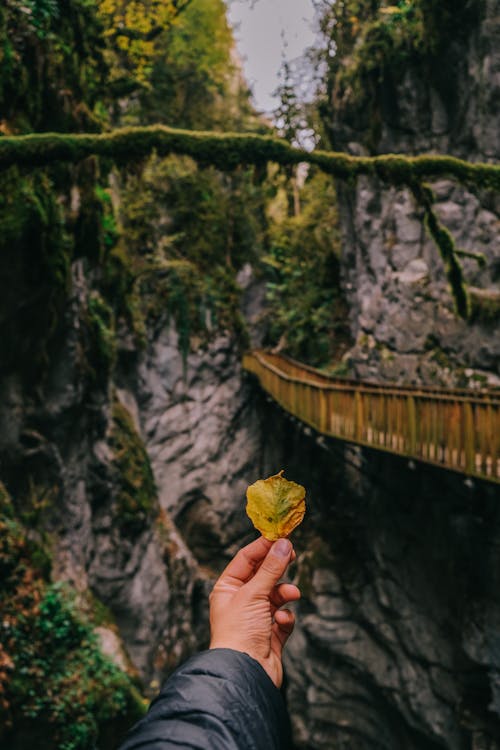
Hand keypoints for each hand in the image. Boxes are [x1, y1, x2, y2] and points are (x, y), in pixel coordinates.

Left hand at [209, 536, 299, 687]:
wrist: (245, 674)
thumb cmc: (239, 633)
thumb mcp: (254, 593)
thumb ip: (271, 568)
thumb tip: (284, 544)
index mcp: (227, 588)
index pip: (246, 559)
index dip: (263, 546)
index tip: (282, 536)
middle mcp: (239, 602)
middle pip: (262, 575)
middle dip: (277, 567)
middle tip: (293, 555)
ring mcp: (255, 619)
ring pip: (276, 595)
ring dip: (285, 593)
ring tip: (291, 595)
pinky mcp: (270, 636)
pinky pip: (283, 618)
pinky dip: (286, 617)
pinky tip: (282, 622)